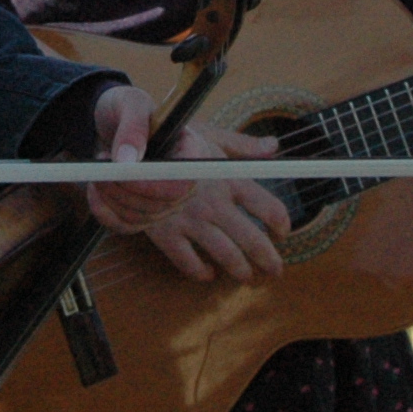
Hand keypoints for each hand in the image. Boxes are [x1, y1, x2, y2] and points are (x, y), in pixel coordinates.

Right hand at [142, 123, 288, 281]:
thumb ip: (242, 146)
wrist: (129, 145)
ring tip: (247, 276)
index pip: (267, 206)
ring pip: (225, 255)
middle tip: (275, 271)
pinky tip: (208, 273)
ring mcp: (189, 219)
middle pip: (252, 239)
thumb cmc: (172, 138)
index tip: (283, 233)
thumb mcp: (209, 135)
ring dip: (240, 270)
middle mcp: (214, 201)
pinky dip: (201, 272)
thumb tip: (274, 147)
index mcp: (229, 177)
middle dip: (268, 260)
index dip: (281, 224)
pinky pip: (188, 262)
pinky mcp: (165, 232)